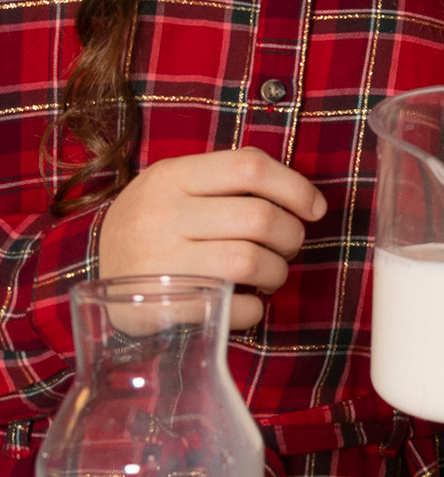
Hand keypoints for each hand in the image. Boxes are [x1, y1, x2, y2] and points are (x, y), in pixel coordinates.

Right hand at [97, 147, 326, 332]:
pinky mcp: (162, 306)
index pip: (249, 167)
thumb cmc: (155, 226)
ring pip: (252, 262)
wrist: (97, 274)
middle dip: (291, 236)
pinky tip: (245, 303)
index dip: (295, 187)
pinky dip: (254, 309)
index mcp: (172, 177)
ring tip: (269, 275)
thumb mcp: (176, 187)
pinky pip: (234, 307)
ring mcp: (160, 262)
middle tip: (287, 246)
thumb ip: (227, 182)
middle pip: (260, 218)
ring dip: (277, 273)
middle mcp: (162, 215)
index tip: (313, 208)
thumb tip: (303, 199)